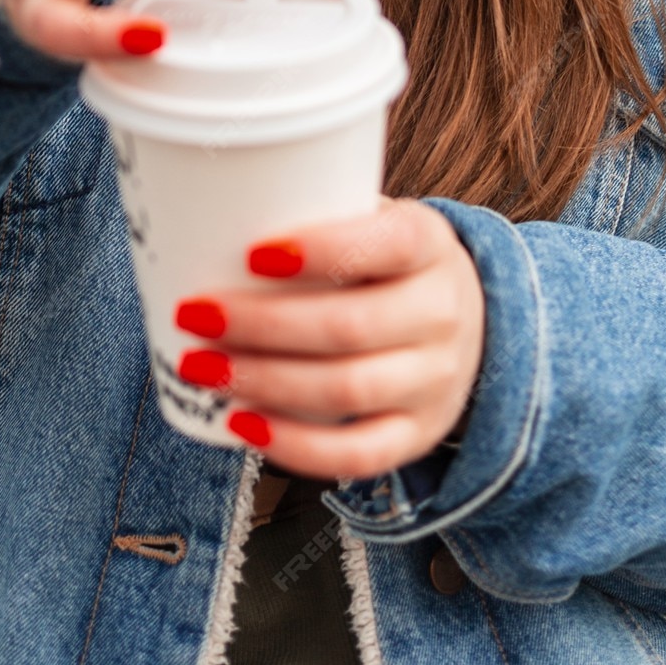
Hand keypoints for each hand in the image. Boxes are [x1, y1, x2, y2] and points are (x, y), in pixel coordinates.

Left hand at [172, 196, 485, 480]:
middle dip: (261, 324)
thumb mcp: (376, 220)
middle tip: (195, 314)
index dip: (320, 250)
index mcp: (429, 245)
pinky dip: (296, 445)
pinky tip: (242, 424)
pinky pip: (358, 453)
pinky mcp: (418, 434)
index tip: (251, 253)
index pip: (385, 244)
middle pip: (349, 326)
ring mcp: (435, 381)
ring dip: (262, 381)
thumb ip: (318, 212)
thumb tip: (211, 211)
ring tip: (201, 366)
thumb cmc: (389, 262)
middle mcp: (441, 314)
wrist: (470, 321)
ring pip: (346, 390)